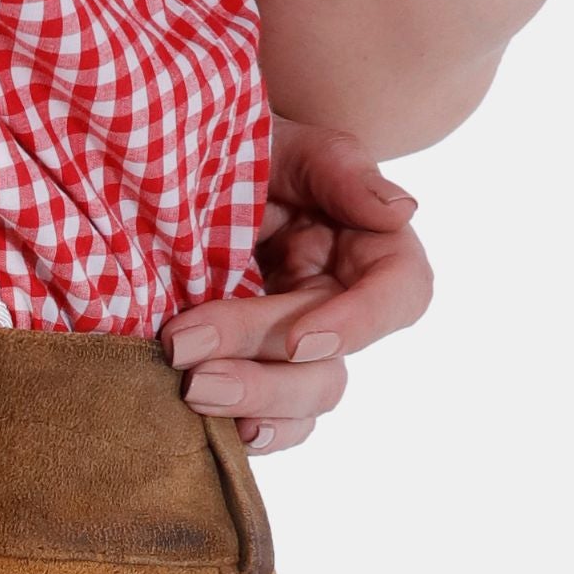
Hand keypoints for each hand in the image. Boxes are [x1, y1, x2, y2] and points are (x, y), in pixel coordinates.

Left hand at [161, 118, 433, 449]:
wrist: (173, 168)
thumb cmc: (240, 146)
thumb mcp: (284, 141)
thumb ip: (337, 168)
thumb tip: (401, 211)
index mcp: (364, 247)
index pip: (398, 294)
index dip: (357, 324)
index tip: (299, 339)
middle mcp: (337, 303)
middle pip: (329, 360)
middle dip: (261, 362)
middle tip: (184, 348)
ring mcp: (295, 343)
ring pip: (303, 398)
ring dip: (251, 399)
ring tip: (188, 387)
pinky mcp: (254, 369)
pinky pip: (273, 420)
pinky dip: (253, 431)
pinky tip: (217, 432)